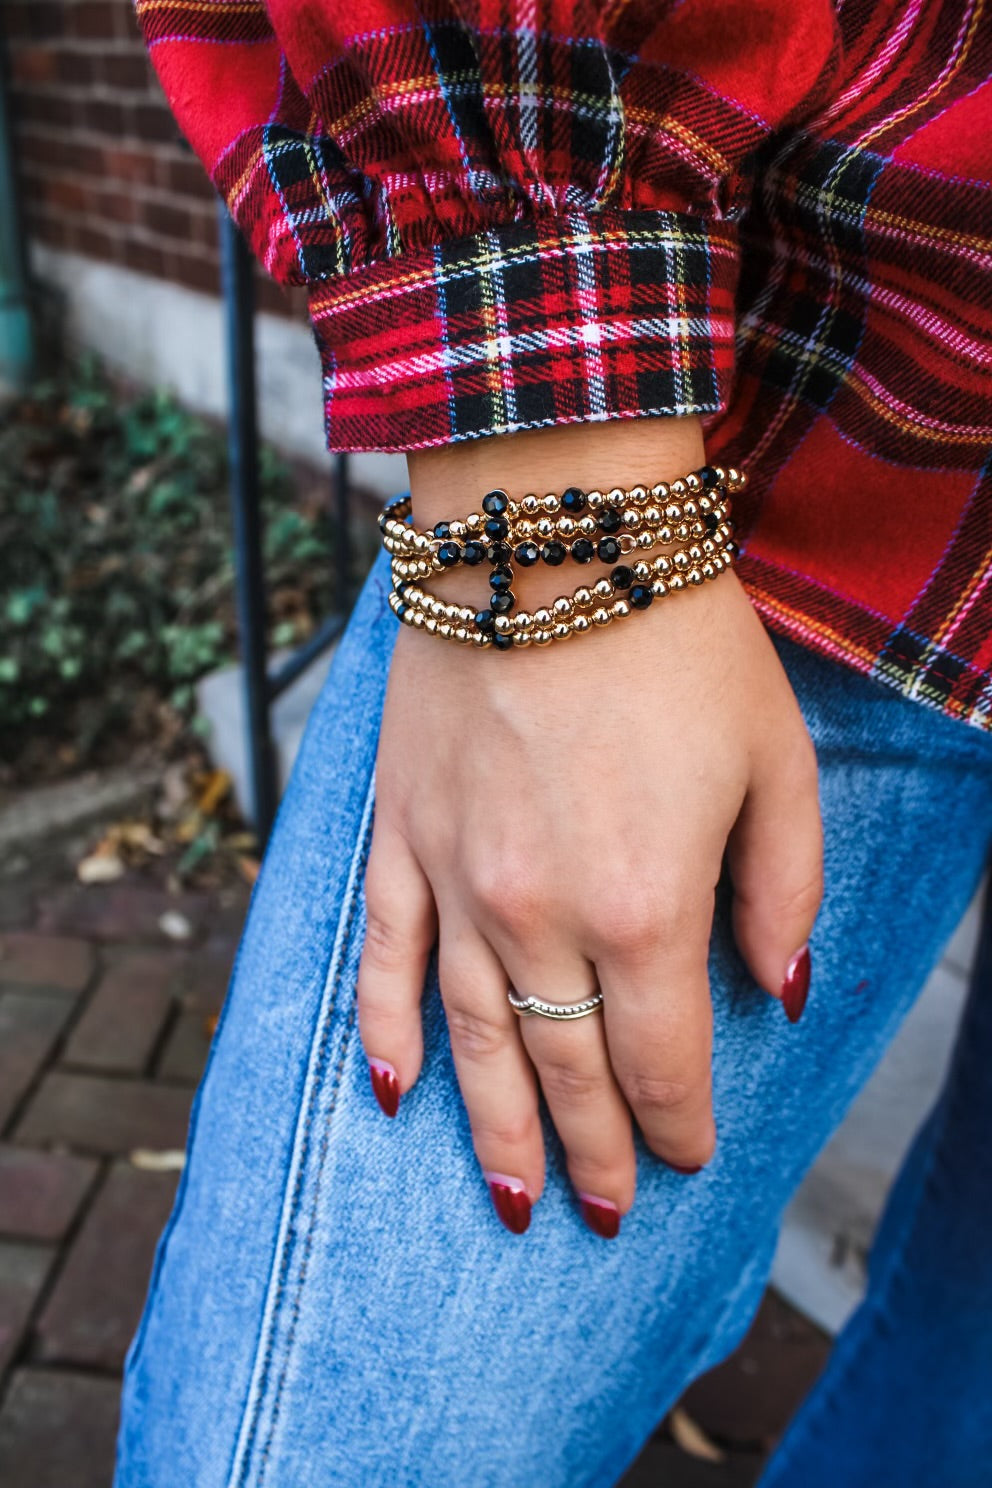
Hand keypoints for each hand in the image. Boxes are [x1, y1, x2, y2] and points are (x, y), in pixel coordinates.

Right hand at [357, 418, 822, 1236]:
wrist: (552, 533)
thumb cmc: (681, 640)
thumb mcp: (778, 763)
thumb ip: (785, 893)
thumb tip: (780, 992)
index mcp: (645, 906)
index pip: (662, 1062)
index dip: (679, 1124)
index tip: (687, 1156)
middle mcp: (539, 914)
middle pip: (567, 1070)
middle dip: (595, 1151)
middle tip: (604, 1208)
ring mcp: (456, 879)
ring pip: (476, 1039)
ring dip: (498, 1129)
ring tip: (513, 1197)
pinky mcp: (400, 834)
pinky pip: (386, 957)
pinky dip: (388, 1032)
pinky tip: (399, 1093)